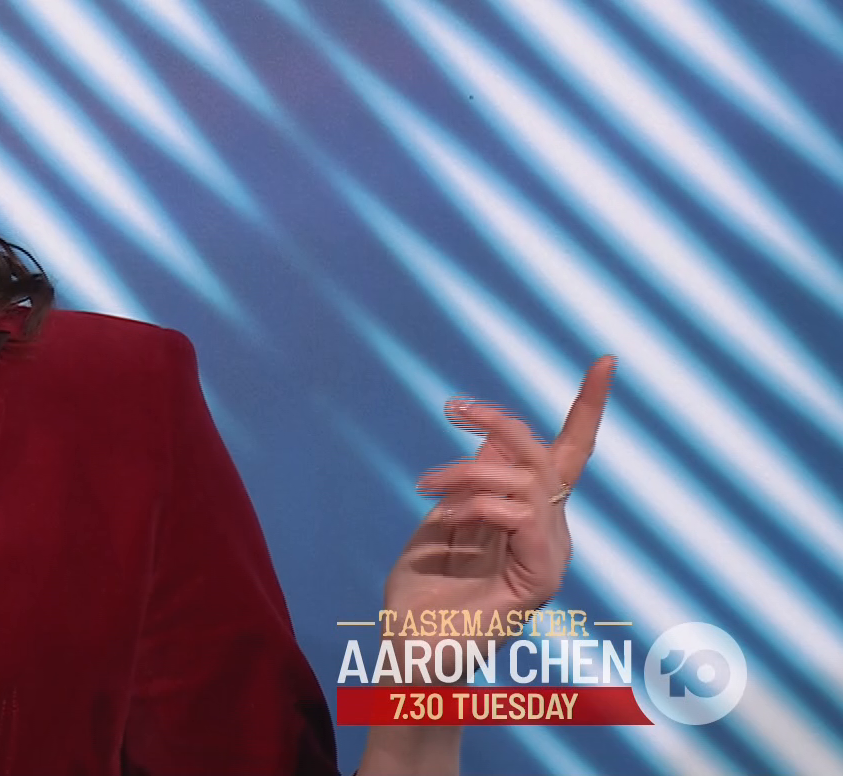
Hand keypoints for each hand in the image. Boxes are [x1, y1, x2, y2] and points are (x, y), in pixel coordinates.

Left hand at [382, 356, 613, 634]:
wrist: (409, 653)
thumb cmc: (419, 597)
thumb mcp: (438, 523)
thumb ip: (469, 482)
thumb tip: (496, 432)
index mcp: (528, 518)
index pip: (566, 456)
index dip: (588, 408)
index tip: (605, 360)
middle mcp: (548, 533)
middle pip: (547, 456)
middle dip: (500, 420)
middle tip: (451, 406)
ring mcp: (548, 557)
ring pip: (528, 480)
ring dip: (469, 470)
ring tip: (424, 484)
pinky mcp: (539, 580)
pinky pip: (522, 517)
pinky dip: (482, 504)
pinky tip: (449, 517)